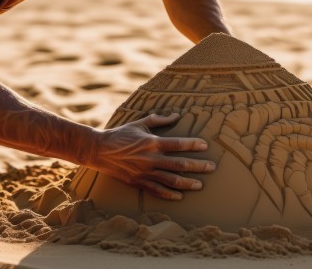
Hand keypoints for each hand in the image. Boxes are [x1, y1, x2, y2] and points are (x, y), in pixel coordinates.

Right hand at [90, 113, 215, 199]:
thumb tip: (177, 115)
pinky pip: (157, 190)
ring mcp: (145, 172)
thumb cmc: (120, 134)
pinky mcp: (138, 182)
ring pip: (171, 180)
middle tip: (212, 168)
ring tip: (200, 185)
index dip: (193, 145)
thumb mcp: (139, 123)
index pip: (178, 144)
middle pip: (179, 164)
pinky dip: (170, 194)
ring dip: (188, 183)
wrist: (99, 150)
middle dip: (198, 166)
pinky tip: (180, 196)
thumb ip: (159, 120)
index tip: (205, 145)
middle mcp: (151, 159)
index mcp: (152, 142)